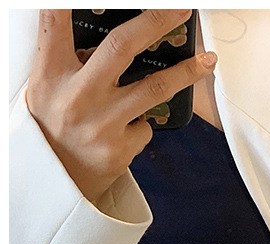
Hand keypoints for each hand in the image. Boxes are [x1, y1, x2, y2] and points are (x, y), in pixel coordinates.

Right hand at [25, 9, 216, 205]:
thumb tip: (97, 25)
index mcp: (50, 73)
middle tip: (181, 8)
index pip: (55, 23)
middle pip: (122, 47)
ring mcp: (100, 124)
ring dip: (186, 72)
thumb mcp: (44, 86)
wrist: (57, 181)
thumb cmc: (53, 126)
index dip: (70, 4)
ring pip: (153, 88)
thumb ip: (65, 58)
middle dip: (155, 21)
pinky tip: (133, 126)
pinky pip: (147, 126)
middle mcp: (76, 95)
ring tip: (208, 60)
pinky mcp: (119, 149)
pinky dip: (146, 121)